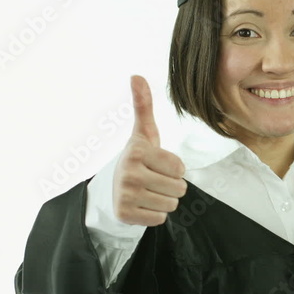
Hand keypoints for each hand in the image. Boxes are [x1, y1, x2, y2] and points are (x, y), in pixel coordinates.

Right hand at [112, 75, 187, 225]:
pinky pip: (160, 218)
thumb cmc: (138, 158)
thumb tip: (136, 75)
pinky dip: (154, 214)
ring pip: (171, 204)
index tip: (158, 164)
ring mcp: (125, 195)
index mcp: (137, 152)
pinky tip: (142, 204)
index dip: (174, 168)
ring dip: (164, 200)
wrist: (113, 187)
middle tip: (153, 180)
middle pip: (178, 188)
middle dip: (171, 186)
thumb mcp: (143, 133)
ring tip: (148, 191)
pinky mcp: (125, 214)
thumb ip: (143, 105)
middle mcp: (129, 174)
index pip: (180, 168)